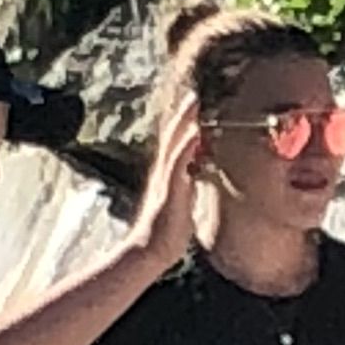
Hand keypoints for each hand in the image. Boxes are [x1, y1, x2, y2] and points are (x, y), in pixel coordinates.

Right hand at [131, 90, 203, 273]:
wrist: (150, 250)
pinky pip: (179, 162)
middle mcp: (164, 174)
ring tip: (193, 102)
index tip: (192, 108)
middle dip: (183, 115)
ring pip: (174, 144)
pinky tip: (194, 131)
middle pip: (172, 138)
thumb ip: (184, 190)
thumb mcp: (179, 206)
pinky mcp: (170, 189)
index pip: (175, 146)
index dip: (183, 127)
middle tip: (192, 94)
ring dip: (184, 122)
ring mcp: (166, 180)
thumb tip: (191, 180)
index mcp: (168, 178)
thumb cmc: (166, 233)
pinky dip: (186, 145)